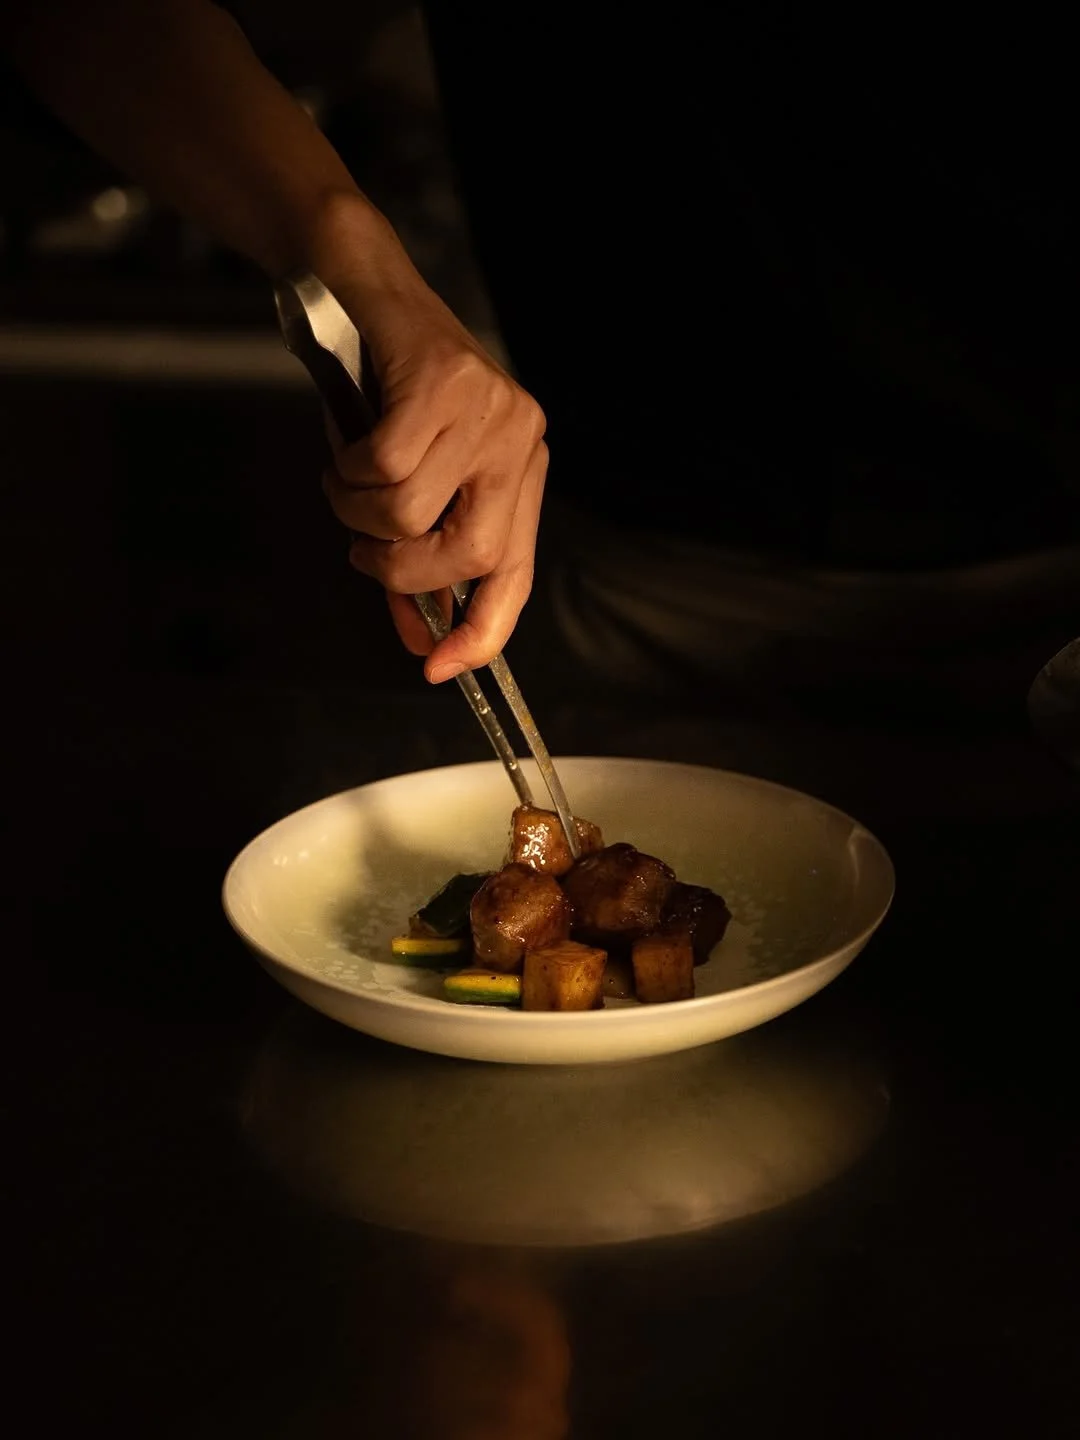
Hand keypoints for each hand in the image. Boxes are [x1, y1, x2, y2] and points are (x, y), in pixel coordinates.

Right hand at [313, 199, 547, 681]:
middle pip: (470, 553)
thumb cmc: (380, 393)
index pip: (514, 573)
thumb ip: (417, 565)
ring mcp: (488, 407)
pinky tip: (347, 443)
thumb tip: (423, 640)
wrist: (354, 286)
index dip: (483, 630)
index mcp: (519, 473)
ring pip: (412, 512)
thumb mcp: (405, 488)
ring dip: (357, 511)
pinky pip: (384, 466)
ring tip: (347, 477)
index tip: (442, 668)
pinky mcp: (446, 378)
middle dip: (400, 570)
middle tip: (364, 546)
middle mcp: (518, 441)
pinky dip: (347, 469)